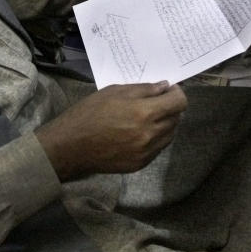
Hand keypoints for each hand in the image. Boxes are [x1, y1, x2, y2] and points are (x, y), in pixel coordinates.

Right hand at [35, 82, 187, 180]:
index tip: (168, 89)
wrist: (71, 147)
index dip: (177, 93)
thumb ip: (143, 89)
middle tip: (157, 101)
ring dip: (165, 123)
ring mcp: (147, 152)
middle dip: (170, 107)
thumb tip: (163, 88)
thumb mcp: (114, 92)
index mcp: (145, 113)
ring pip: (170, 135)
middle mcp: (151, 134)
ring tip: (149, 117)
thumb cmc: (89, 113)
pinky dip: (156, 137)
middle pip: (177, 118)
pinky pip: (158, 148)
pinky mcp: (140, 164)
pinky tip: (141, 131)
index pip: (179, 103)